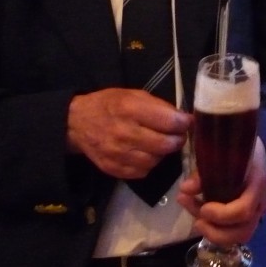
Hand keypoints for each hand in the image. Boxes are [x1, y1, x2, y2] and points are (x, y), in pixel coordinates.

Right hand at [66, 89, 190, 178]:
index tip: (188, 122)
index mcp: (130, 109)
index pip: (169, 121)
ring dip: (162, 153)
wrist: (77, 123)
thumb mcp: (133, 94)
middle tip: (177, 136)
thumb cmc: (109, 104)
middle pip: (165, 145)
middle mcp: (124, 133)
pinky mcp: (114, 169)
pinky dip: (148, 164)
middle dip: (177, 140)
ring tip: (159, 144)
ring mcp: (118, 154)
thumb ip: (159, 106)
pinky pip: (142, 172)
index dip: (184, 123)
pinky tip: (144, 153)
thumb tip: (184, 119)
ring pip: (155, 160)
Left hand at [178, 138, 265, 244]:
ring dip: (215, 233)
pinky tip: (201, 215)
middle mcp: (259, 202)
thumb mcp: (220, 153)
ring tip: (195, 219)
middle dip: (217, 232)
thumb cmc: (235, 148)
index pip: (244, 210)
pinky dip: (217, 230)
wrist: (250, 147)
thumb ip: (203, 172)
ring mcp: (255, 211)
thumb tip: (185, 189)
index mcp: (256, 183)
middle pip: (243, 231)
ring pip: (239, 236)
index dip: (222, 215)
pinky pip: (235, 231)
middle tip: (197, 222)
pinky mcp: (247, 216)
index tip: (204, 208)